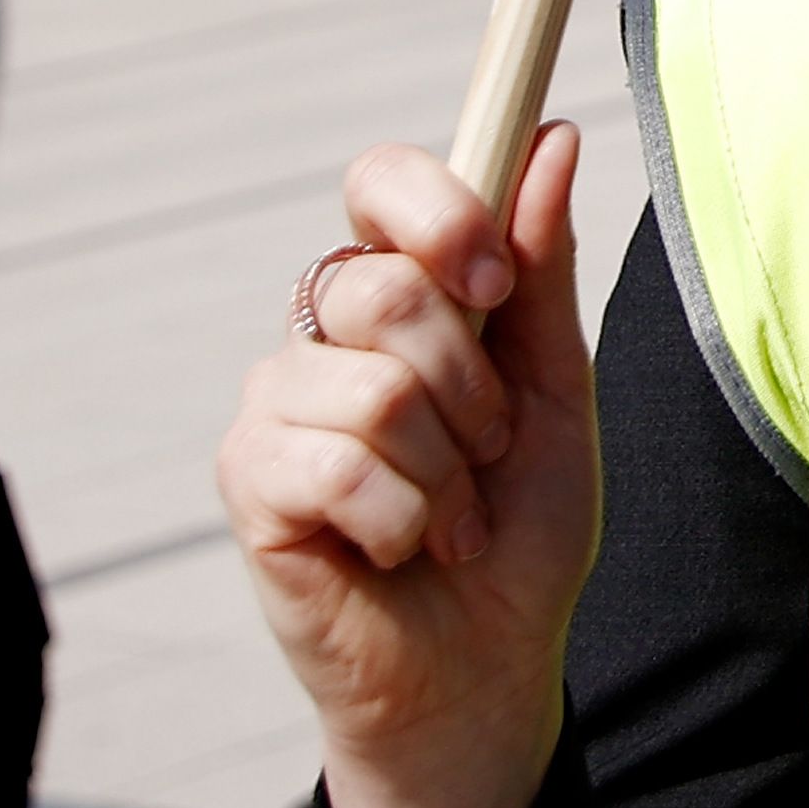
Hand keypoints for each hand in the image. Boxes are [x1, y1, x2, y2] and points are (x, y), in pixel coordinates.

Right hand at [220, 129, 599, 807]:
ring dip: (447, 467)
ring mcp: (275, 410)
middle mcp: (321, 338)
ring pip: (369, 384)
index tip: (497, 283)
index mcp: (398, 298)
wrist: (490, 666)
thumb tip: (548, 142)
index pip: (380, 182)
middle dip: (473, 384)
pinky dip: (405, 519)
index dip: (439, 212)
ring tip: (451, 516)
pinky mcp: (251, 487)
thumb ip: (543, 273)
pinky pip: (336, 465)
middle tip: (488, 450)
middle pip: (380, 285)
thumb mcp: (557, 390)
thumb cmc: (519, 526)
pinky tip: (404, 550)